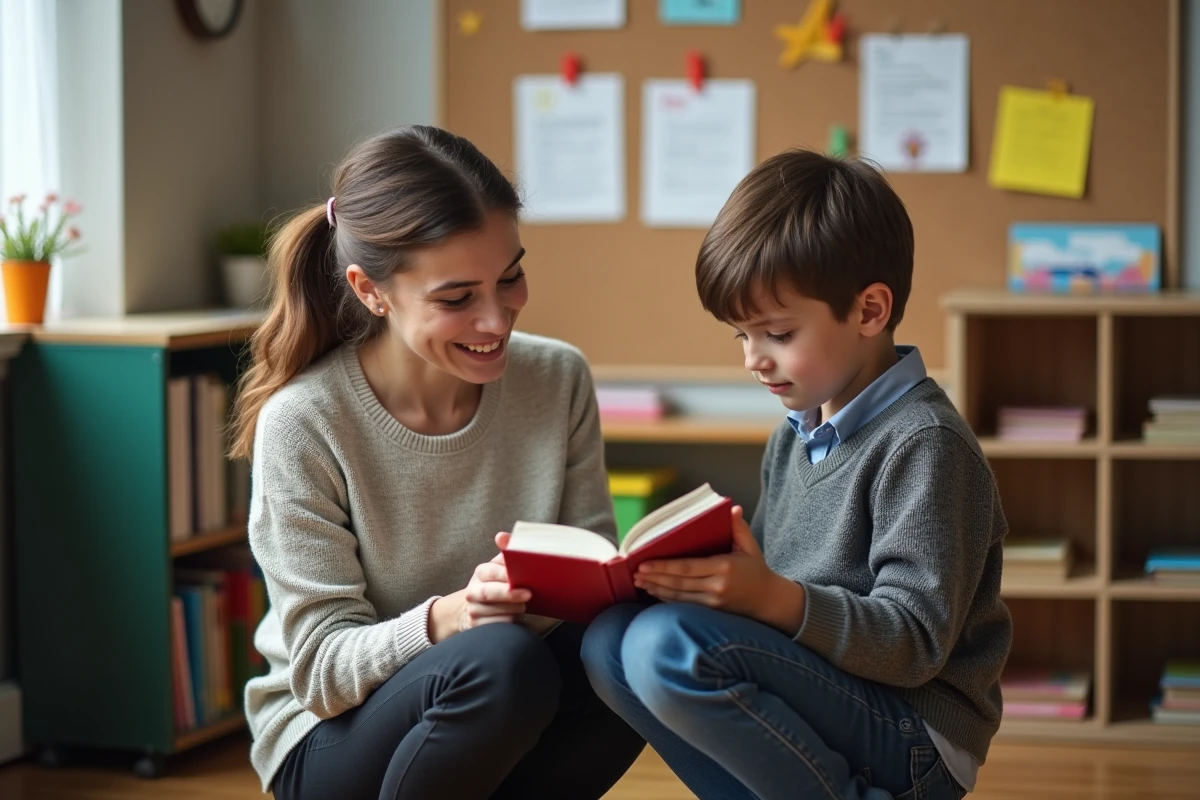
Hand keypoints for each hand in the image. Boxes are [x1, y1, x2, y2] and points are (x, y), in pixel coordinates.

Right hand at [430, 532, 529, 642]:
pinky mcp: (477, 626)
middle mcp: (473, 591)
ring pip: (496, 611)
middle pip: (490, 593)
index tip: (517, 577)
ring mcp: (474, 610)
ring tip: (524, 605)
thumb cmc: (495, 583)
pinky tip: (516, 617)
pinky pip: (497, 626)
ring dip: (514, 609)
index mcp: (480, 573)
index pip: (490, 571)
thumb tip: (502, 536)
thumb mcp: (499, 566)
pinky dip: (509, 622)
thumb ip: (505, 551)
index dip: (504, 574)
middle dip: (509, 594)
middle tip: (528, 594)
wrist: (473, 607)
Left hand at [634, 505, 806, 632]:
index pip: (687, 567)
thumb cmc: (756, 569)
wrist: (769, 601)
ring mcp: (713, 602)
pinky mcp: (711, 612)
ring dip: (657, 589)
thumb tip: (732, 508)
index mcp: (724, 567)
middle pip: (679, 583)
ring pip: (678, 596)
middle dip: (655, 578)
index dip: (664, 567)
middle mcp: (716, 587)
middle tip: (635, 572)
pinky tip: (654, 592)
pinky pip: (684, 605)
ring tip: (639, 582)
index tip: (644, 563)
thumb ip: (739, 527)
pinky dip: (667, 599)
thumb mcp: (750, 546)